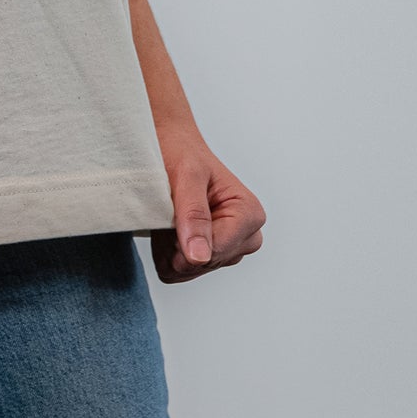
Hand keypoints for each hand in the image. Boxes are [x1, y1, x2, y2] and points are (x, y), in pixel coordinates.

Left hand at [148, 122, 265, 285]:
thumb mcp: (186, 176)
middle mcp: (246, 235)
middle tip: (169, 210)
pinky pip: (182, 272)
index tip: (173, 212)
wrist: (171, 145)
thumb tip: (200, 256)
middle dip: (177, 243)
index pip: (216, 251)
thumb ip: (193, 215)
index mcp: (249, 214)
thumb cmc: (181, 152)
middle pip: (204, 263)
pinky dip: (167, 252)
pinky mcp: (211, 254)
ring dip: (169, 247)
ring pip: (191, 270)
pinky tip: (167, 227)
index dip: (185, 238)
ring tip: (168, 215)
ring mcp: (229, 248)